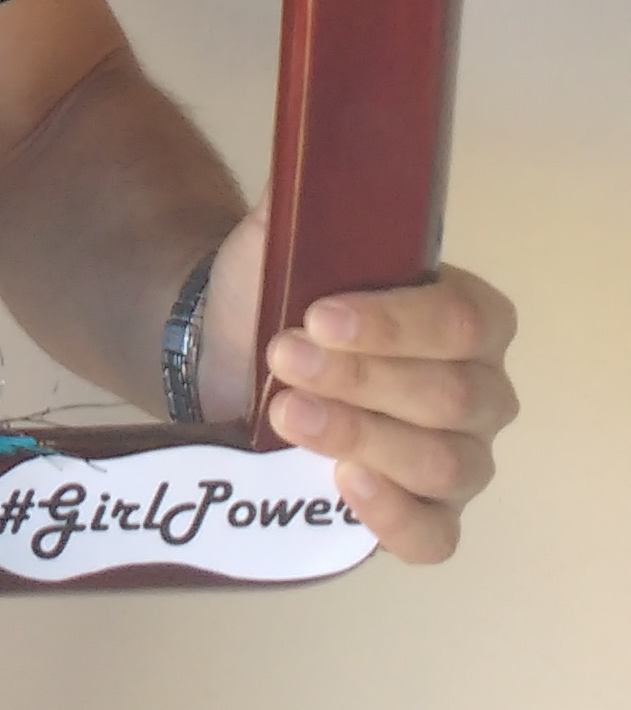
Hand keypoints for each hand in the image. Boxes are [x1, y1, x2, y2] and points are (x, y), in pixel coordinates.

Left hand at [199, 210, 520, 564]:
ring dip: (359, 436)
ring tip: (286, 413)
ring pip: (442, 464)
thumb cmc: (275, 296)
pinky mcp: (424, 517)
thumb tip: (312, 173)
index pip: (461, 323)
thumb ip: (305, 205)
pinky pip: (435, 537)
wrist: (228, 356)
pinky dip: (392, 517)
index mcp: (469, 316)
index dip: (393, 325)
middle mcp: (481, 391)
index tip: (317, 315)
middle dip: (361, 380)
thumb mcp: (282, 242)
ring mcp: (460, 461)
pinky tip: (344, 484)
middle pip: (451, 398)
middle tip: (283, 358)